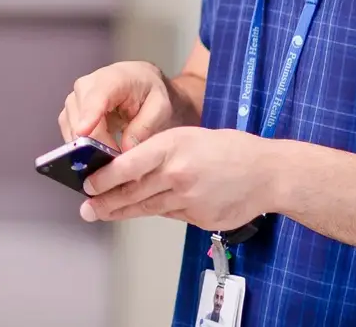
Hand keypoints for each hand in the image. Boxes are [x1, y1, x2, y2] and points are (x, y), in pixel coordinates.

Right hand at [59, 61, 174, 151]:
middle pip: (80, 118)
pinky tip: (96, 154)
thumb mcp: (159, 107)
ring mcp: (74, 98)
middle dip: (93, 143)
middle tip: (113, 161)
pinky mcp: (69, 111)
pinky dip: (80, 146)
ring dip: (87, 147)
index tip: (83, 133)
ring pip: (71, 128)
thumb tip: (125, 150)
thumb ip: (144, 127)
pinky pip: (68, 132)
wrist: (138, 80)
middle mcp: (86, 86)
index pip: (96, 97)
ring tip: (108, 159)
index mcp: (112, 79)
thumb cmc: (149, 92)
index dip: (88, 115)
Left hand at [79, 127, 278, 230]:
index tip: (87, 184)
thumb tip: (126, 169)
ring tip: (101, 213)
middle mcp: (178, 174)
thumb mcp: (188, 137)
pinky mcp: (199, 217)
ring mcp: (189, 199)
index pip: (128, 165)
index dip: (104, 178)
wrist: (268, 173)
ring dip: (121, 212)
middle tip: (86, 208)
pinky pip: (170, 215)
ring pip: (147, 207)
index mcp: (173, 147)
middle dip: (105, 202)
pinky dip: (156, 212)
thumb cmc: (229, 150)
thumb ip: (158, 153)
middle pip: (133, 192)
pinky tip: (142, 210)